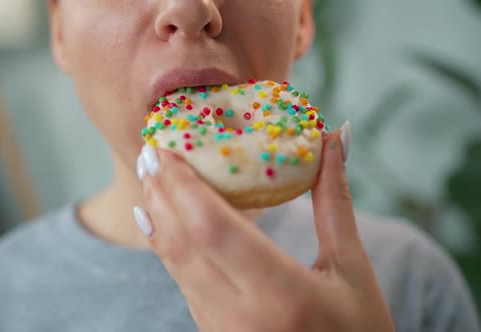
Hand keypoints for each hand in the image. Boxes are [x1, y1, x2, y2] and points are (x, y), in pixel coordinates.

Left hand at [134, 123, 394, 331]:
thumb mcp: (353, 270)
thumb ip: (335, 203)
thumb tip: (334, 139)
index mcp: (281, 294)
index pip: (213, 227)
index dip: (183, 185)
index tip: (166, 150)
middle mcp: (241, 316)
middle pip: (184, 242)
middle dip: (161, 194)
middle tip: (150, 154)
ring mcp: (221, 330)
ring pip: (176, 264)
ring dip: (159, 218)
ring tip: (152, 179)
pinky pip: (182, 283)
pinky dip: (169, 246)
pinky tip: (162, 221)